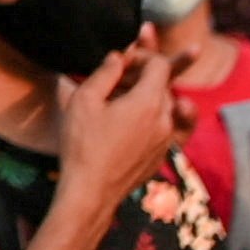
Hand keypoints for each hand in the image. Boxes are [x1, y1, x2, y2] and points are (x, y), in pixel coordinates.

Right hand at [47, 22, 184, 217]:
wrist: (91, 193)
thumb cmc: (83, 145)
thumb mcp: (84, 100)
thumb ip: (104, 72)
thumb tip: (118, 57)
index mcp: (148, 102)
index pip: (159, 64)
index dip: (142, 56)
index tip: (122, 61)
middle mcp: (165, 120)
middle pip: (164, 85)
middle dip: (144, 76)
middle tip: (117, 77)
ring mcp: (165, 140)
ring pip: (164, 107)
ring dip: (146, 98)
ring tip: (120, 101)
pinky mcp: (161, 157)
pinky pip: (162, 128)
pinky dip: (148, 120)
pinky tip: (123, 125)